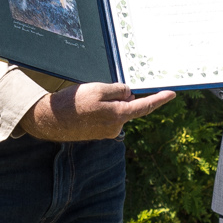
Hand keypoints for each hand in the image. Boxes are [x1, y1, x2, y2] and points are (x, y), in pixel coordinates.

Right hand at [19, 83, 177, 140]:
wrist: (50, 120)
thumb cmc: (73, 103)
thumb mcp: (98, 89)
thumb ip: (118, 90)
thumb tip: (129, 95)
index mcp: (118, 115)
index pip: (145, 106)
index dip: (160, 99)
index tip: (172, 94)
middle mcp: (116, 127)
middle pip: (128, 106)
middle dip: (120, 97)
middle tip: (99, 91)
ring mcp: (107, 132)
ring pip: (116, 111)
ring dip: (108, 103)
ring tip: (87, 100)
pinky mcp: (98, 133)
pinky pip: (106, 117)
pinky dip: (101, 110)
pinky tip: (85, 108)